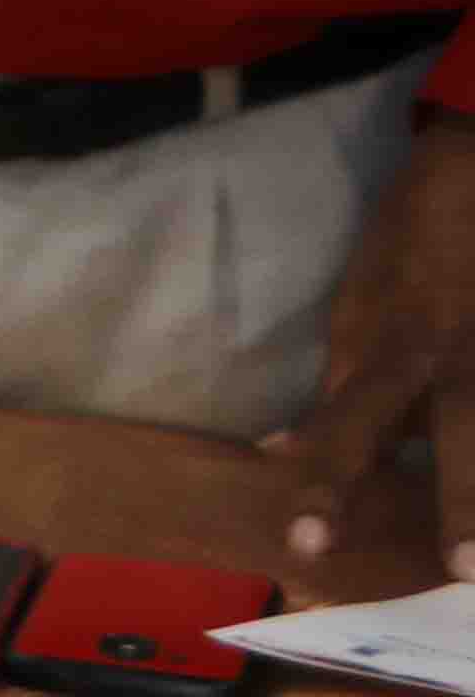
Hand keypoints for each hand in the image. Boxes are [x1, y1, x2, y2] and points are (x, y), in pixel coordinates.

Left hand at [273, 111, 474, 581]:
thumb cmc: (407, 246)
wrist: (473, 169)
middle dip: (460, 502)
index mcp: (390, 346)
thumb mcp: (356, 306)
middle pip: (456, 432)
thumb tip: (282, 453)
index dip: (329, 483)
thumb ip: (339, 388)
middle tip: (462, 569)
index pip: (350, 425)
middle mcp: (449, 353)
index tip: (308, 545)